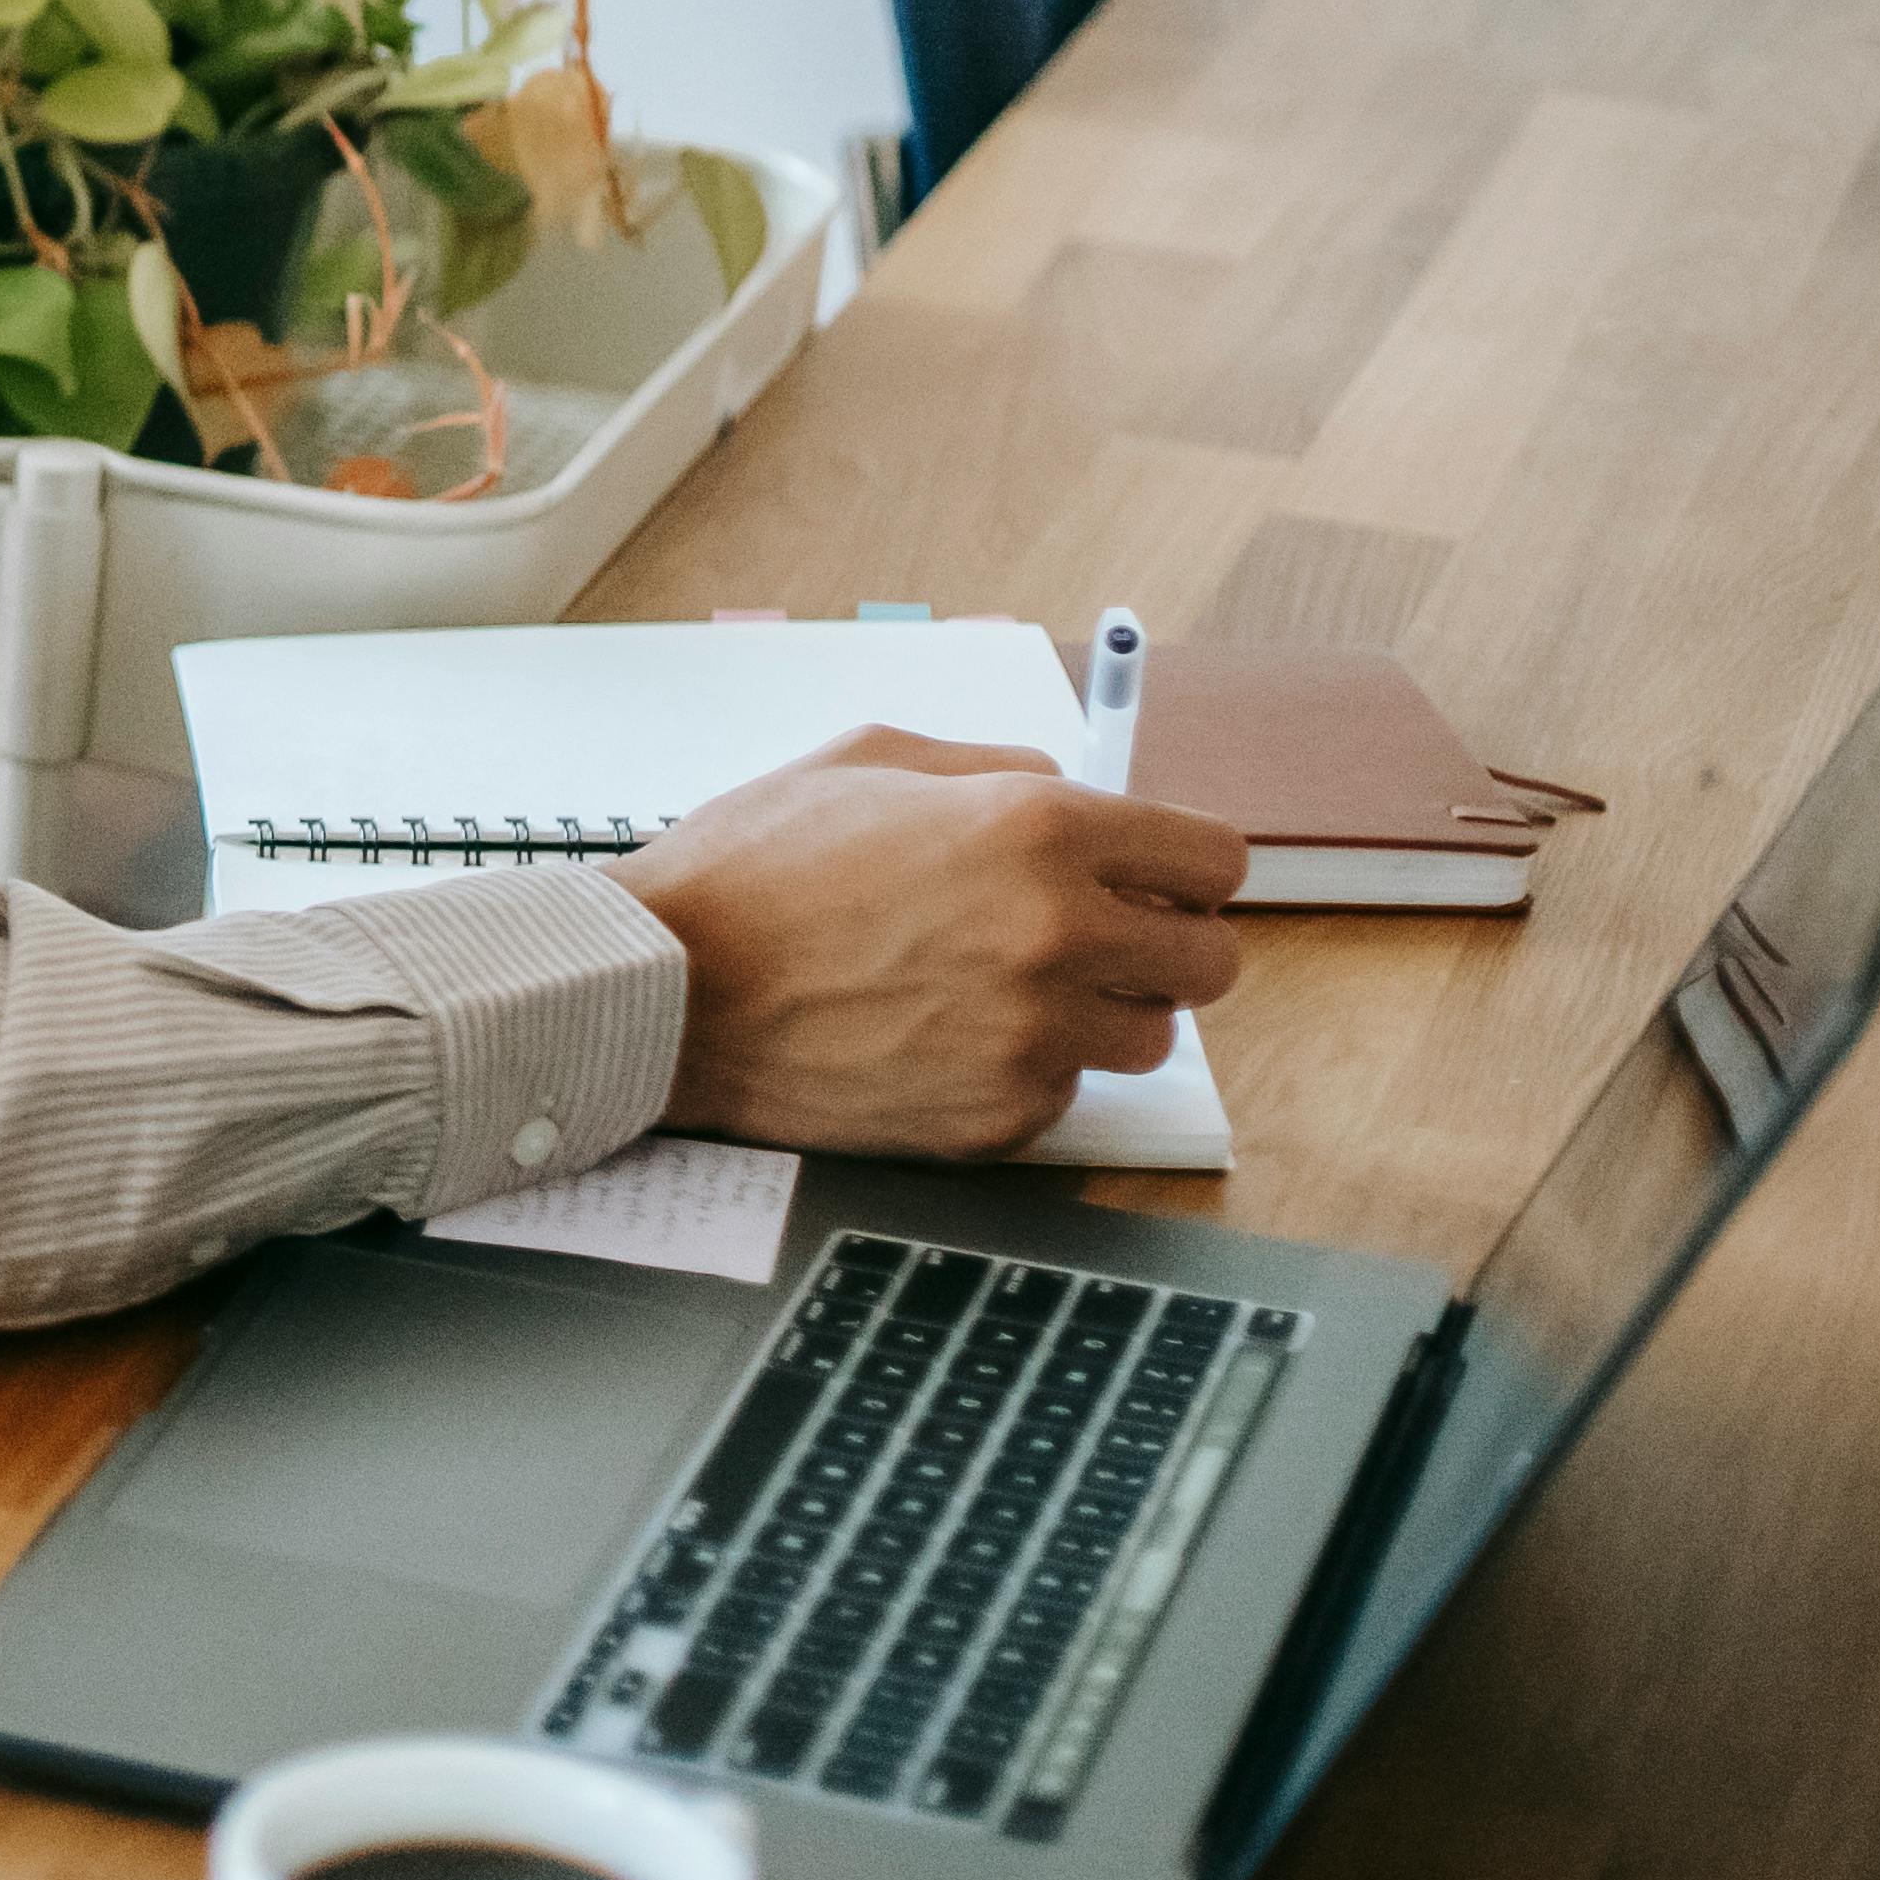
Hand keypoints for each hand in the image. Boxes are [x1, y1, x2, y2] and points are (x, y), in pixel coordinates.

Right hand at [609, 728, 1251, 1160]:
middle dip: (1164, 944)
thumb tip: (1070, 786)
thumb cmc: (749, 870)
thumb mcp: (866, 761)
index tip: (1157, 877)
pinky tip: (944, 1037)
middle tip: (1097, 938)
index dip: (1185, 866)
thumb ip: (992, 765)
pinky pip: (1062, 1093)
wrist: (664, 991)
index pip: (1214, 859)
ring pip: (1146, 1037)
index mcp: (1036, 830)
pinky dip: (1023, 1069)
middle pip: (1210, 961)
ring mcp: (1033, 1037)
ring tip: (1006, 991)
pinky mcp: (999, 1117)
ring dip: (1098, 1013)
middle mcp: (1056, 934)